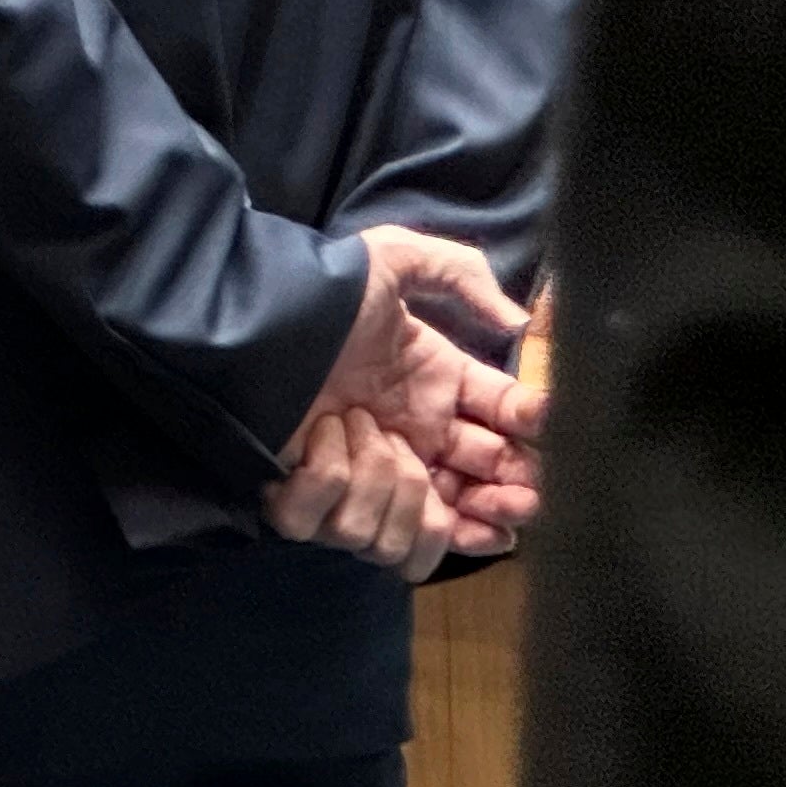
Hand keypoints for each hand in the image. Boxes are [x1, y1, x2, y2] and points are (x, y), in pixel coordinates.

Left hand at [265, 228, 541, 567]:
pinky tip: (327, 445)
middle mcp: (409, 443)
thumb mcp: (391, 259)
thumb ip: (461, 273)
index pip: (505, 437)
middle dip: (504, 505)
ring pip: (415, 527)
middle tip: (509, 499)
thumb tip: (518, 321)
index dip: (529, 453)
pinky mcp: (310, 500)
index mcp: (436, 393)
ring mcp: (363, 477)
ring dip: (401, 487)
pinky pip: (341, 523)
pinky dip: (334, 485)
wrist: (248, 321)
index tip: (537, 450)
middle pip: (478, 503)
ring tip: (381, 440)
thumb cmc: (322, 296)